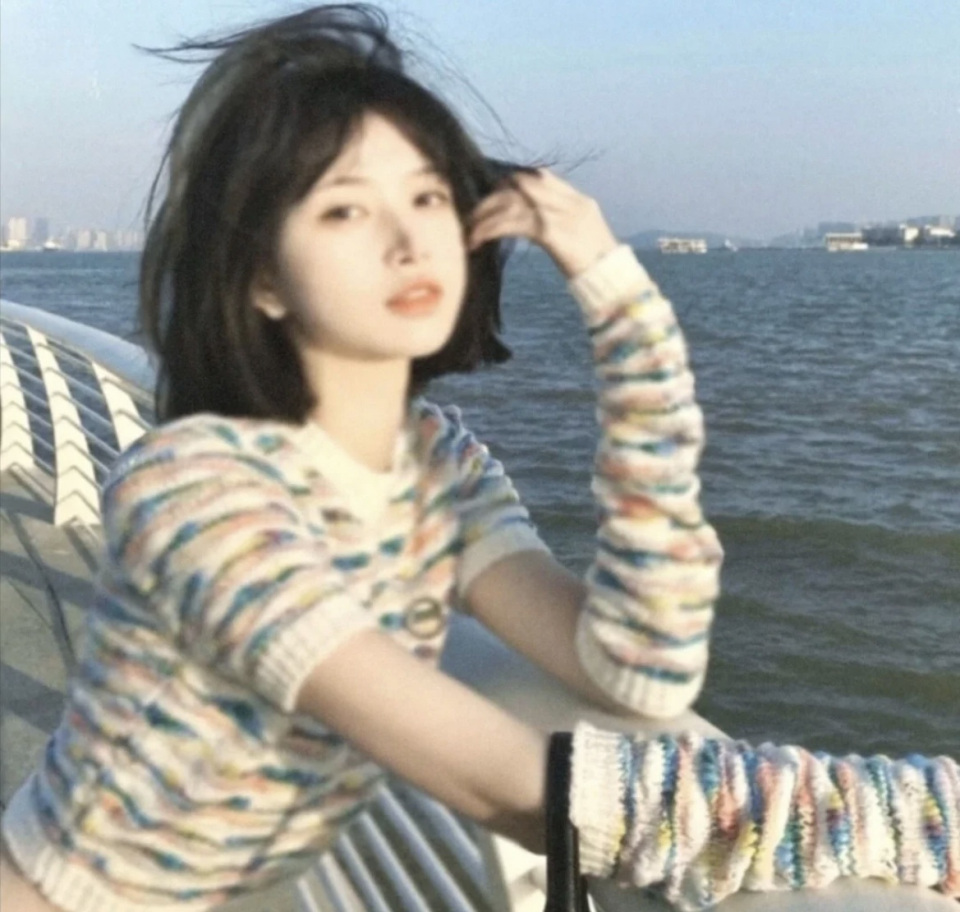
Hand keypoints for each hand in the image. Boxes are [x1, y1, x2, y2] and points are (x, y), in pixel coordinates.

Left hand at [467, 169, 618, 278]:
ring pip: (513, 204)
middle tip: (475, 212)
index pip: (541, 177)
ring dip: (486, 216)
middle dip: (495, 196)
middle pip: (522, 185)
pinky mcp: (550, 232)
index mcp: (580, 201)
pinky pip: (513, 224)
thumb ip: (564, 223)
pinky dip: (491, 230)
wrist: (611, 279)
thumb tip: (535, 223)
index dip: (514, 181)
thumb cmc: (598, 267)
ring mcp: (560, 214)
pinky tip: (478, 240)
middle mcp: (570, 202)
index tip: (496, 193)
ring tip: (470, 230)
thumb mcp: (584, 237)